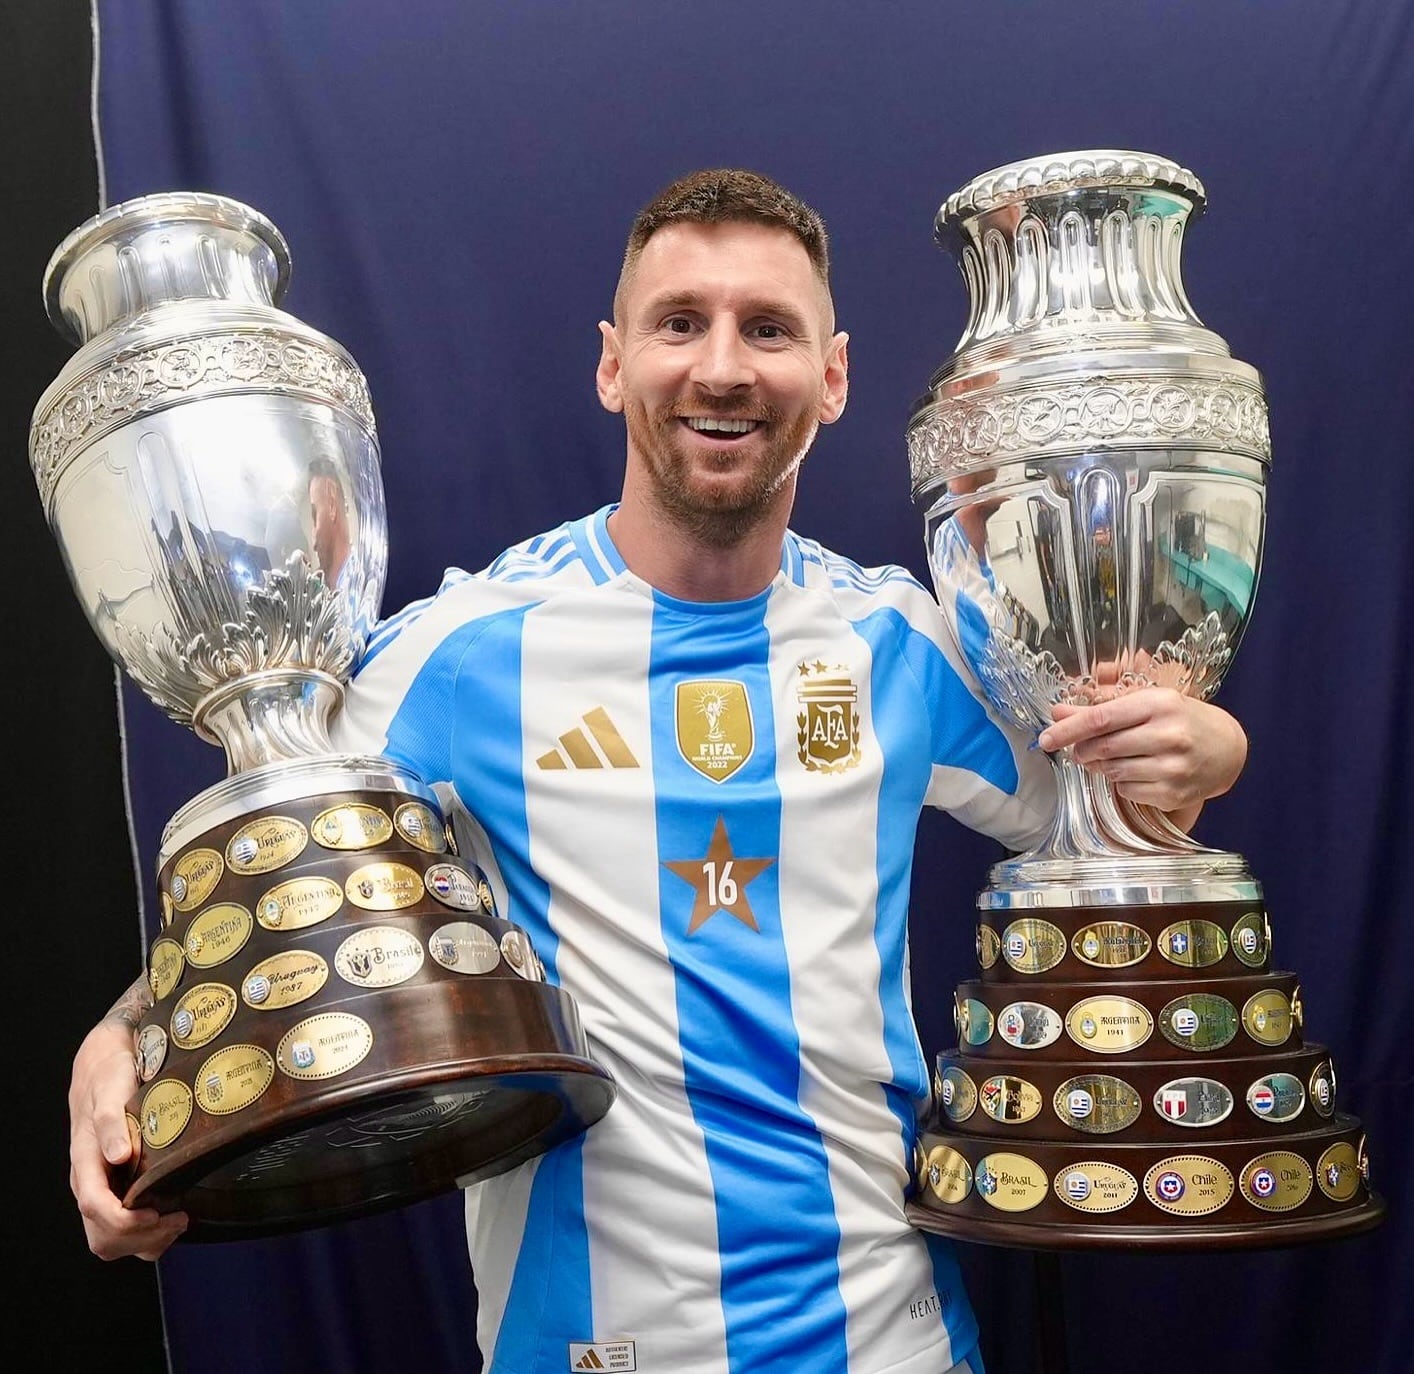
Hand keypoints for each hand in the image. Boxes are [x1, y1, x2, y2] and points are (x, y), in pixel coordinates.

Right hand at [69, 1018, 187, 1259]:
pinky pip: (128, 1230)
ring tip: (179, 1218)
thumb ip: (112, 1122)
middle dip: (140, 1236)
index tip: (157, 1213)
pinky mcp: (119, 1190)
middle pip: (103, 1237)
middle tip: (179, 1217)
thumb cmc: (108, 1076)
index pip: (95, 1207)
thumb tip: (119, 1156)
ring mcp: (104, 1190)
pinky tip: (175, 1213)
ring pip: (114, 1241)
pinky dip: (150, 1233)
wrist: (106, 1067)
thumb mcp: (111, 1089)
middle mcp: (91, 1183)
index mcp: (85, 1163)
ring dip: (147, 1240)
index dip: (124, 1220)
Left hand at [1037, 687, 1246, 828]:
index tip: (1045, 738)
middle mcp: (1169, 735)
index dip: (1068, 730)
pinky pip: (1127, 790)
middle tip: (1081, 749)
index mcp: (1159, 704)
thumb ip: (1101, 706)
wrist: (1226, 748)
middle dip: (1083, 750)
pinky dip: (1121, 782)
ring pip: (1112, 771)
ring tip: (1113, 757)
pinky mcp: (1174, 793)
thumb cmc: (1180, 718)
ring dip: (1101, 767)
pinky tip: (1136, 771)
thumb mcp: (1146, 702)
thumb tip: (1057, 712)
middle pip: (1102, 747)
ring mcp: (1173, 768)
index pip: (1101, 719)